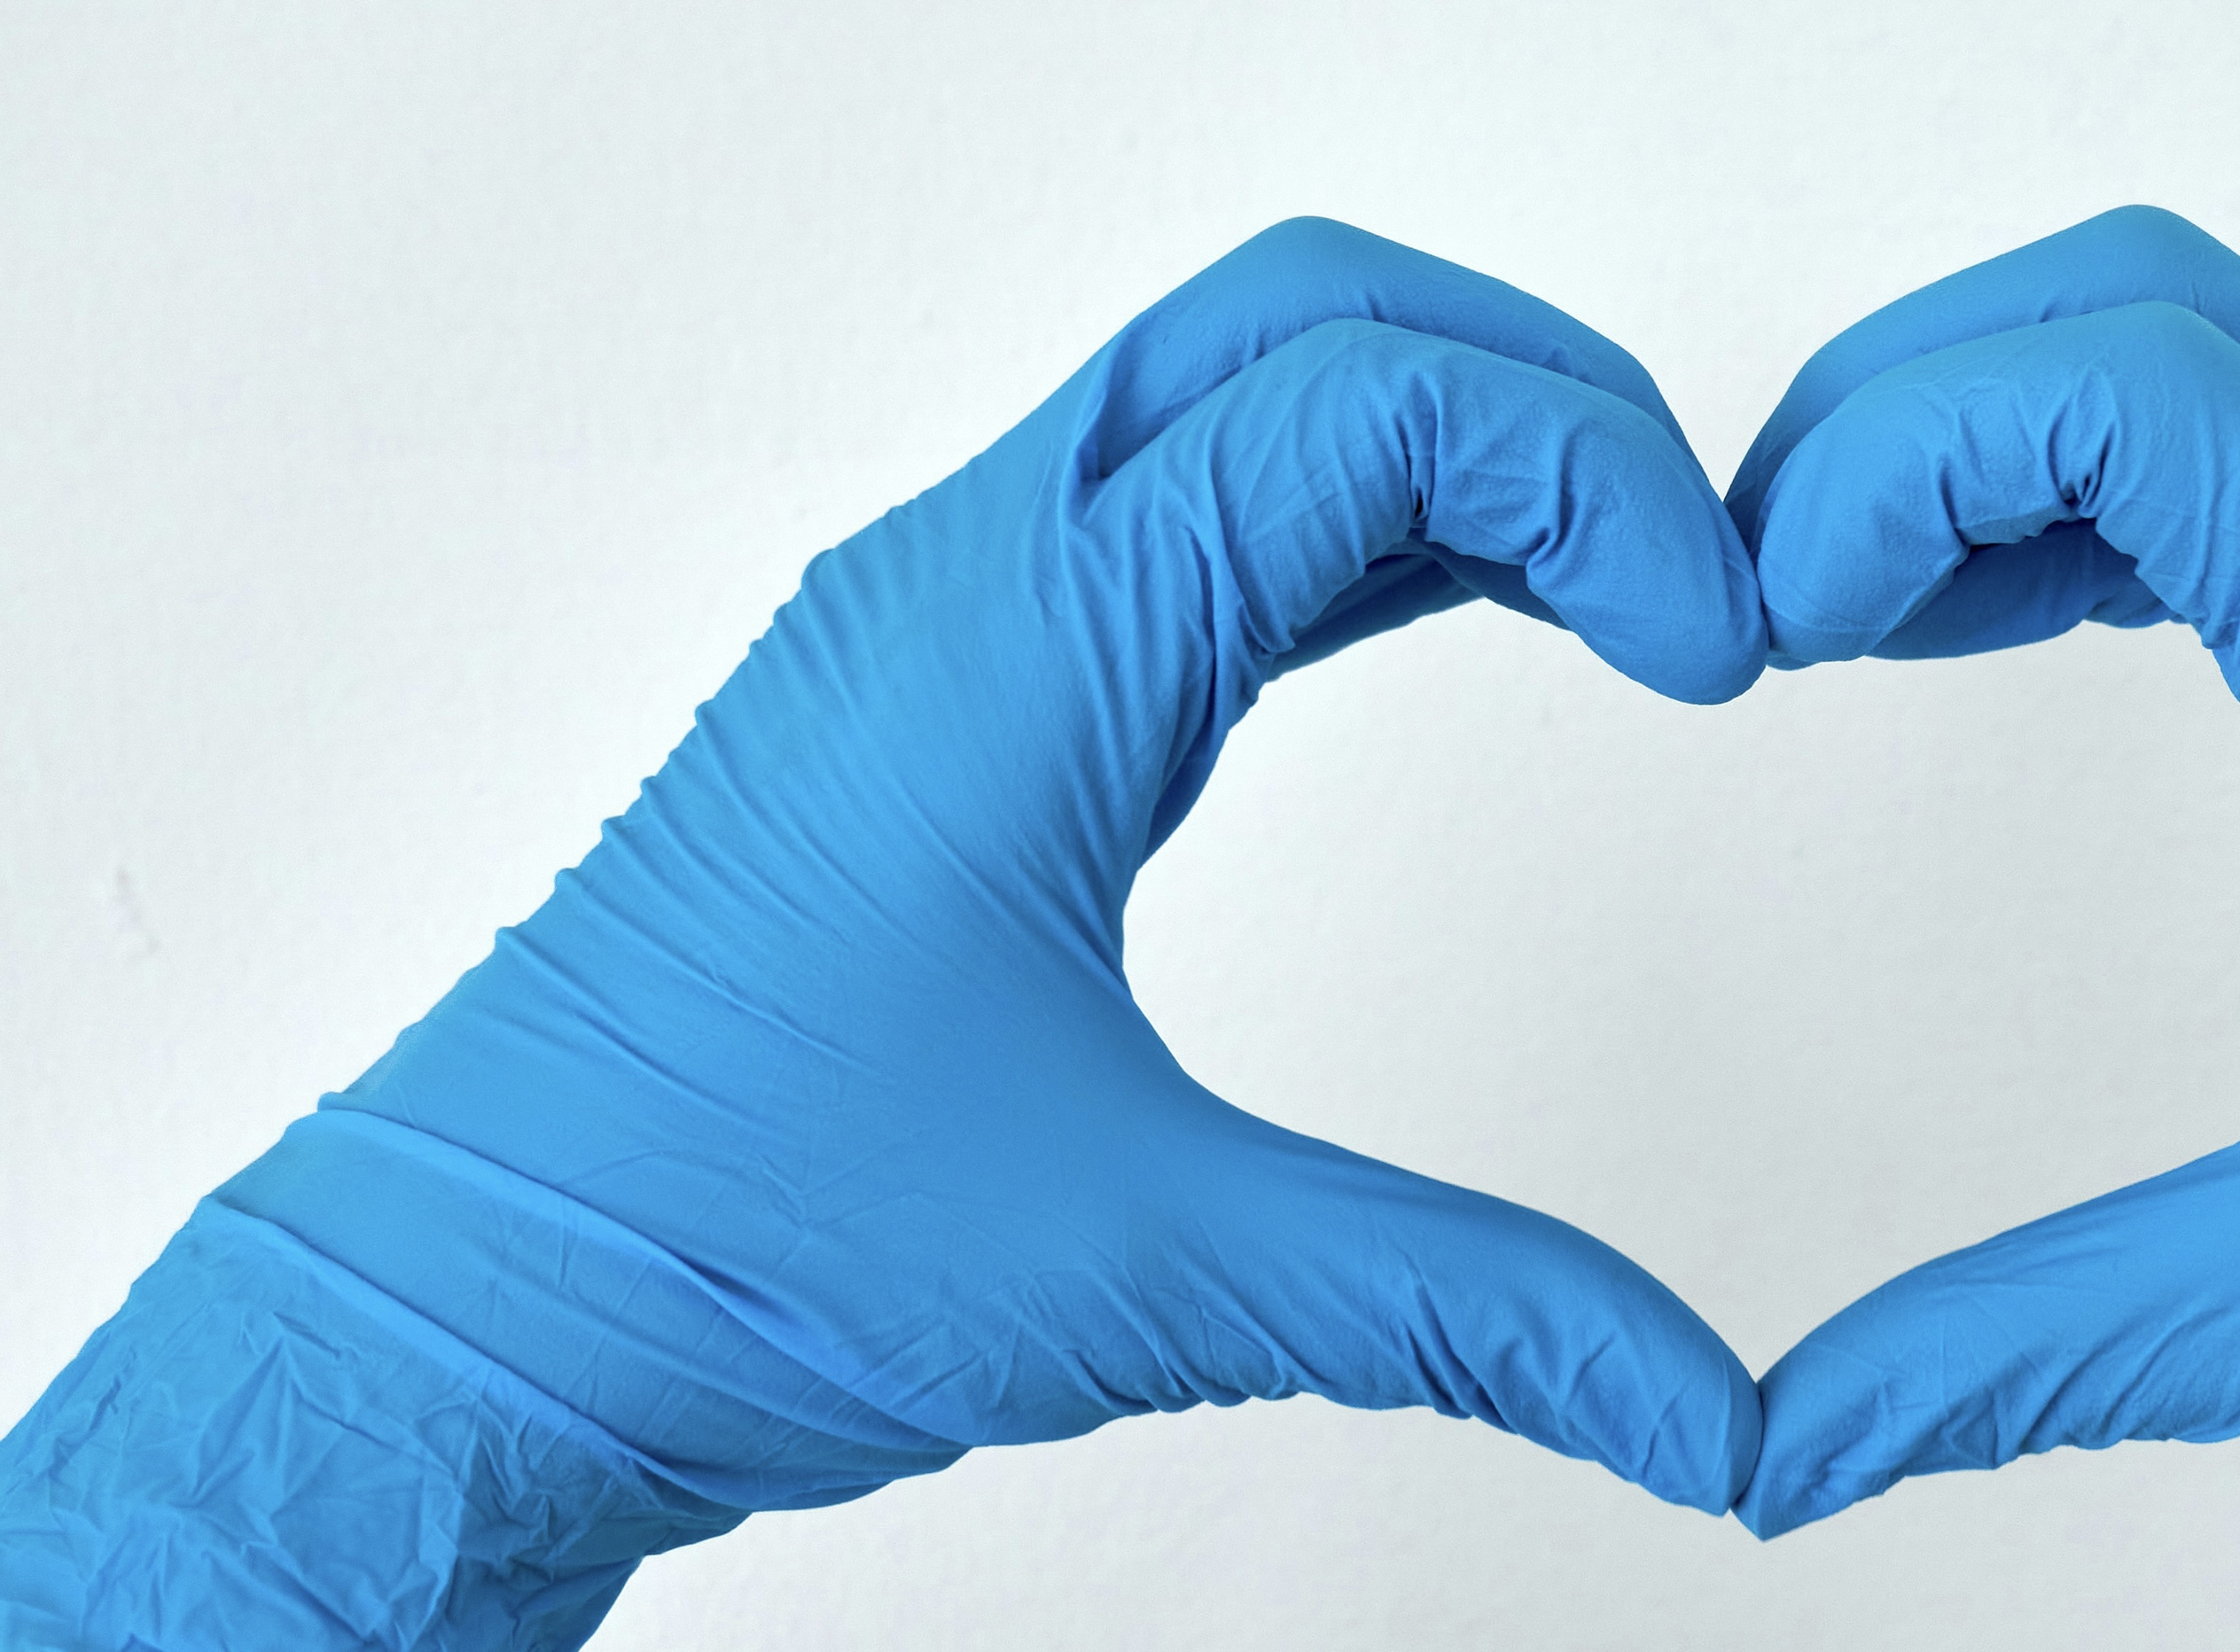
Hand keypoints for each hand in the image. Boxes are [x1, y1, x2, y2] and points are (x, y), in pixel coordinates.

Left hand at [0, 220, 1765, 1648]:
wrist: (469, 1314)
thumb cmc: (724, 1251)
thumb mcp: (1147, 1273)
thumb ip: (1466, 1314)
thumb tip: (1710, 1415)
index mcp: (1025, 649)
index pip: (1373, 406)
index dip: (1599, 484)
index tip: (1719, 651)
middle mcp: (969, 577)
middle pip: (1308, 316)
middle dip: (1541, 395)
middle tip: (1690, 560)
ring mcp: (937, 615)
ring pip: (1231, 386)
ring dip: (1440, 440)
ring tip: (1610, 583)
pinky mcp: (929, 688)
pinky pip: (1168, 503)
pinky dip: (1339, 518)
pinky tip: (1441, 611)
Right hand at [1729, 207, 2239, 1645]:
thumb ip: (2028, 1346)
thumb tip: (1782, 1441)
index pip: (2143, 388)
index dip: (1909, 450)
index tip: (1779, 613)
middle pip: (2157, 302)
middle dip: (1921, 397)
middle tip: (1766, 570)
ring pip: (2209, 361)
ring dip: (1997, 437)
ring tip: (1833, 600)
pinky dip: (2084, 504)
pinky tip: (1972, 626)